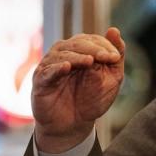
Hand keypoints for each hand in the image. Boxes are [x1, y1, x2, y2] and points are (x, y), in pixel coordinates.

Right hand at [32, 27, 125, 152]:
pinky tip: (66, 67)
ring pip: (61, 54)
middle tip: (107, 58)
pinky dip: (56, 68)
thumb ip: (116, 55)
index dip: (104, 46)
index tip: (115, 57)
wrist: (74, 126)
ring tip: (90, 61)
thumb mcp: (112, 78)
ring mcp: (50, 67)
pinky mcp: (40, 82)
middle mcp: (63, 55)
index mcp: (81, 51)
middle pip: (77, 43)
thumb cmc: (92, 99)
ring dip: (77, 56)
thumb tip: (114, 30)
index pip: (91, 40)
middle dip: (94, 49)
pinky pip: (47, 72)